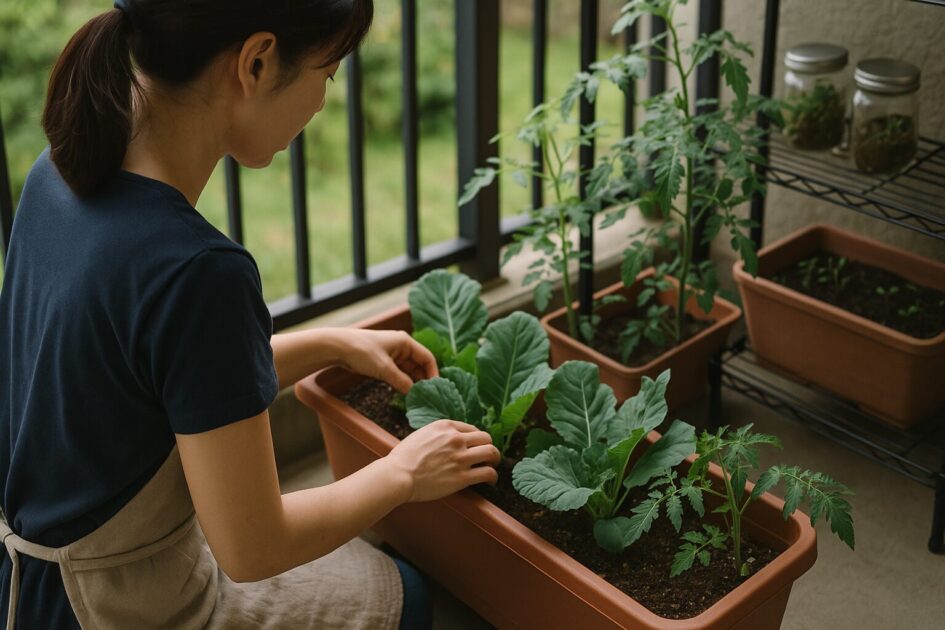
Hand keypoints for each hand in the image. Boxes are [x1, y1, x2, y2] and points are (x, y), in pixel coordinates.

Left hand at [338, 329, 437, 393]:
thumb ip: (401, 381)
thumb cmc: (362, 352)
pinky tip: (404, 393)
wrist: (337, 347)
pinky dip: (402, 382)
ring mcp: (392, 354)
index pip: (427, 358)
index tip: (435, 389)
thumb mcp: (384, 368)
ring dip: (412, 382)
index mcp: (406, 342)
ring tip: (416, 397)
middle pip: (419, 365)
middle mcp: (402, 347)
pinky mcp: (383, 361)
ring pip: (408, 370)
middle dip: (422, 380)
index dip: (433, 373)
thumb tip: (414, 393)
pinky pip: (398, 373)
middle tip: (425, 397)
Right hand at [383, 420, 499, 502]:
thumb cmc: (403, 458)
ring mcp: (460, 458)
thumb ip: (437, 434)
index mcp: (445, 426)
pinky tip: (491, 480)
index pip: (471, 429)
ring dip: (495, 459)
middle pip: (486, 438)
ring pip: (491, 453)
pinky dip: (493, 477)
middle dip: (489, 446)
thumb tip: (446, 439)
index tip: (476, 446)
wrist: (398, 475)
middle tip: (488, 455)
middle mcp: (456, 439)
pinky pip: (488, 473)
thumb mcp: (421, 434)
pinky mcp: (462, 477)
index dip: (476, 439)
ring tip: (492, 466)